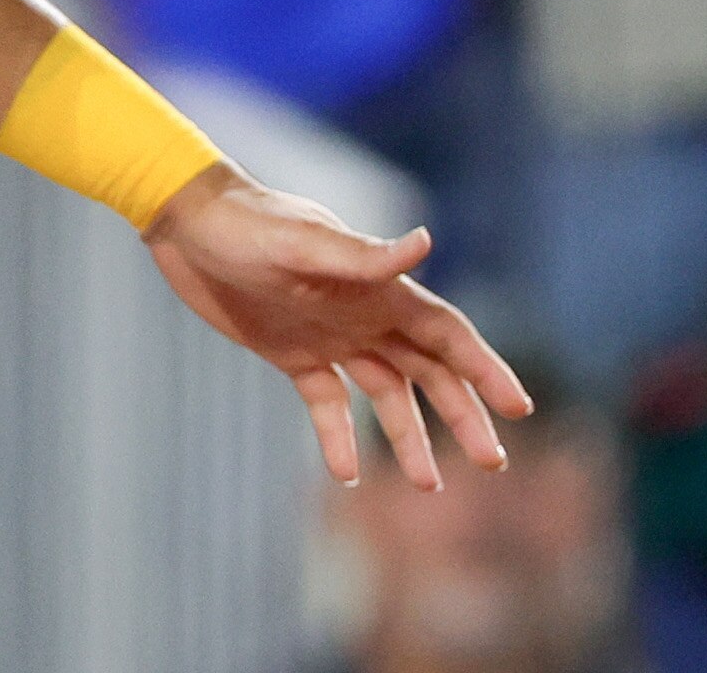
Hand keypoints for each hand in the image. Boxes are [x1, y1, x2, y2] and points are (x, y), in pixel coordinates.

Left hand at [145, 163, 530, 488]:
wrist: (186, 223)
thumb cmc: (247, 222)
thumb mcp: (303, 242)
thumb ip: (363, 255)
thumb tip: (426, 242)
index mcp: (378, 289)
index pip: (448, 335)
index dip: (485, 369)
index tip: (519, 407)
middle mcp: (364, 315)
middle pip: (430, 371)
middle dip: (463, 414)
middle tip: (492, 461)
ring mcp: (330, 336)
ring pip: (387, 394)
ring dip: (409, 436)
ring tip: (430, 484)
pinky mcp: (290, 354)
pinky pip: (327, 404)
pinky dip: (339, 437)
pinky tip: (347, 474)